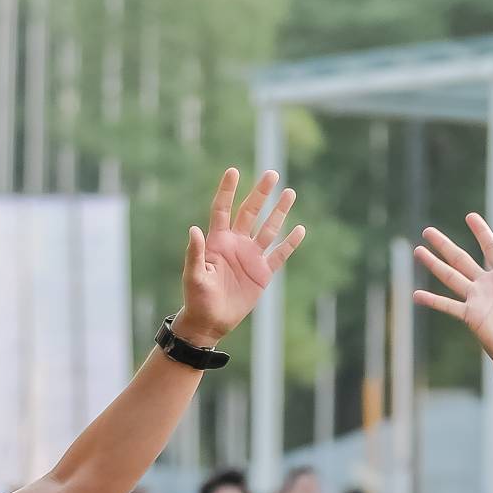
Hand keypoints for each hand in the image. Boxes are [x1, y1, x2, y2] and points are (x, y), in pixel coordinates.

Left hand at [171, 167, 305, 346]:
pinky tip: (299, 229)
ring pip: (268, 229)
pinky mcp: (262, 273)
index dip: (227, 190)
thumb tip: (194, 229)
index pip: (222, 209)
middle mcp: (236, 244)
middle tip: (272, 173)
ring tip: (290, 192)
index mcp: (217, 241)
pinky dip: (289, 243)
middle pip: (250, 212)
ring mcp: (251, 257)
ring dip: (279, 211)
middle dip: (260, 193)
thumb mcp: (193, 275)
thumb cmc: (196, 298)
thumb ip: (195, 253)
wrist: (210, 320)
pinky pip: (279, 254)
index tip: (233, 171)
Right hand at [414, 217, 492, 387]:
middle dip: (444, 245)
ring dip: (434, 264)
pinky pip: (448, 306)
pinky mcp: (470, 316)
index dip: (481, 232)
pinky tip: (416, 294)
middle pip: (461, 259)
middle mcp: (486, 285)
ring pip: (450, 277)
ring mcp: (476, 300)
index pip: (490, 248)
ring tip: (417, 250)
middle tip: (427, 231)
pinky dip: (432, 300)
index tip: (470, 216)